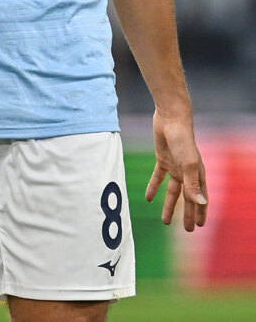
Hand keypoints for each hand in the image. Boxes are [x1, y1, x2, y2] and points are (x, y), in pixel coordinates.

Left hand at [145, 110, 207, 230]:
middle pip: (187, 198)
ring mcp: (174, 166)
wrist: (170, 118)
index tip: (200, 226)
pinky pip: (158, 177)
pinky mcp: (162, 159)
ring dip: (169, 205)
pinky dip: (153, 187)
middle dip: (188, 213)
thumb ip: (192, 184)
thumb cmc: (183, 140)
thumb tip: (200, 204)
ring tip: (165, 221)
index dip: (200, 212)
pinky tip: (148, 198)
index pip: (201, 198)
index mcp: (197, 174)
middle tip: (188, 229)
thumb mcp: (188, 164)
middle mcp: (187, 172)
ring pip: (172, 191)